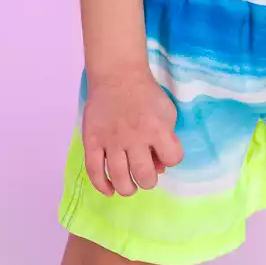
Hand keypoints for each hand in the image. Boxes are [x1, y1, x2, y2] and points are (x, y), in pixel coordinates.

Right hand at [81, 68, 183, 196]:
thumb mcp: (166, 111)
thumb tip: (160, 167)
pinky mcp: (92, 141)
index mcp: (157, 129)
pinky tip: (110, 190)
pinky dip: (102, 186)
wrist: (118, 75)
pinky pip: (94, 171)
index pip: (173, 158)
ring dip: (127, 187)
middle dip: (148, 180)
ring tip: (130, 184)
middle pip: (144, 175)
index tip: (165, 154)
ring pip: (119, 178)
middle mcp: (134, 138)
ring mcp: (111, 140)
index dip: (171, 158)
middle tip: (145, 176)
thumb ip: (167, 139)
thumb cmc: (145, 93)